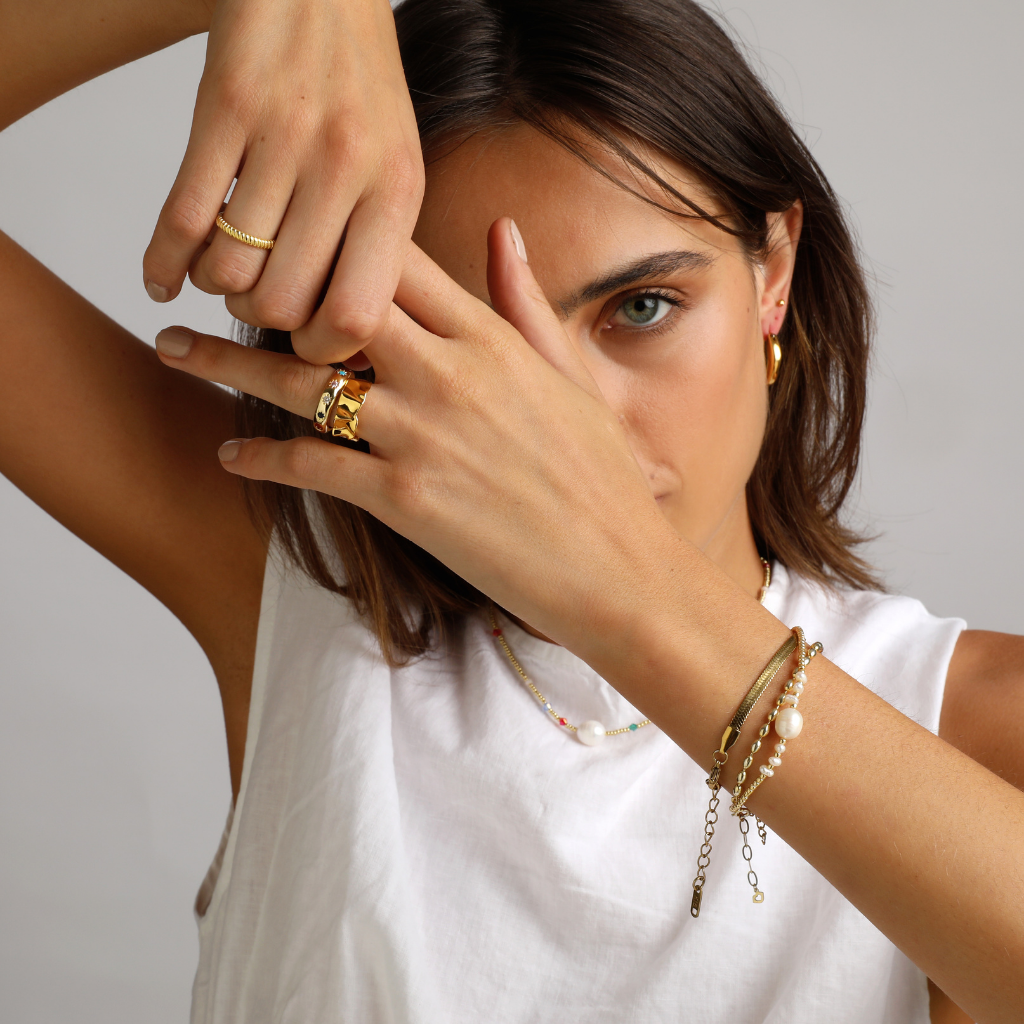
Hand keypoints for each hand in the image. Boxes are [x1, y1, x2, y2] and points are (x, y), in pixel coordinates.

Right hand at [143, 0, 422, 363]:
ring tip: (216, 273)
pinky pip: (182, 217)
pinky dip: (161, 263)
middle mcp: (343, 168)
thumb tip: (348, 332)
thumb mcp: (395, 166)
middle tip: (256, 303)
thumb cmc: (359, 90)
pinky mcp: (222, 109)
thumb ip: (379, 244)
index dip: (324, 349)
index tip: (307, 343)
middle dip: (261, 319)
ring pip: (228, 268)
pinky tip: (160, 278)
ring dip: (212, 286)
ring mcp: (282, 138)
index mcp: (395, 192)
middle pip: (282, 302)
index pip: (358, 314)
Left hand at [154, 219, 672, 646]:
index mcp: (491, 339)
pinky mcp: (405, 500)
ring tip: (174, 352)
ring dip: (228, 367)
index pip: (395, 260)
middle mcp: (449, 374)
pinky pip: (313, 467)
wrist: (617, 570)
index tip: (289, 240)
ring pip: (303, 384)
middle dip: (260, 290)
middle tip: (204, 282)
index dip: (333, 241)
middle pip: (328, 308)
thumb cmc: (602, 477)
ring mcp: (423, 437)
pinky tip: (228, 457)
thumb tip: (502, 229)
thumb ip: (524, 301)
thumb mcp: (569, 376)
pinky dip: (263, 460)